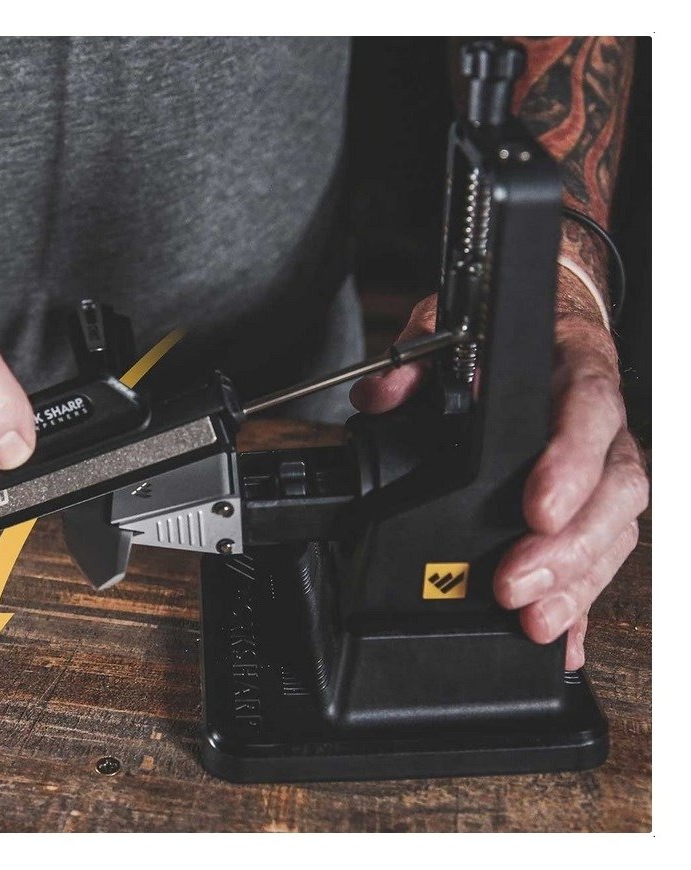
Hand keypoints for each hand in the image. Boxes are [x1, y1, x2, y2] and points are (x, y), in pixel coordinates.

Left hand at [349, 289, 648, 668]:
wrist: (546, 335)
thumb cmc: (502, 338)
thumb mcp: (453, 330)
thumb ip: (417, 359)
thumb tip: (380, 393)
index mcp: (574, 373)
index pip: (589, 411)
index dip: (570, 464)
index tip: (538, 510)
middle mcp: (601, 428)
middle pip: (614, 490)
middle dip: (568, 550)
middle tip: (516, 585)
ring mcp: (602, 472)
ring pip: (613, 532)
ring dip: (575, 585)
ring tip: (532, 620)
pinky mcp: (591, 509)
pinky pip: (600, 557)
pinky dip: (581, 601)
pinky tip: (560, 636)